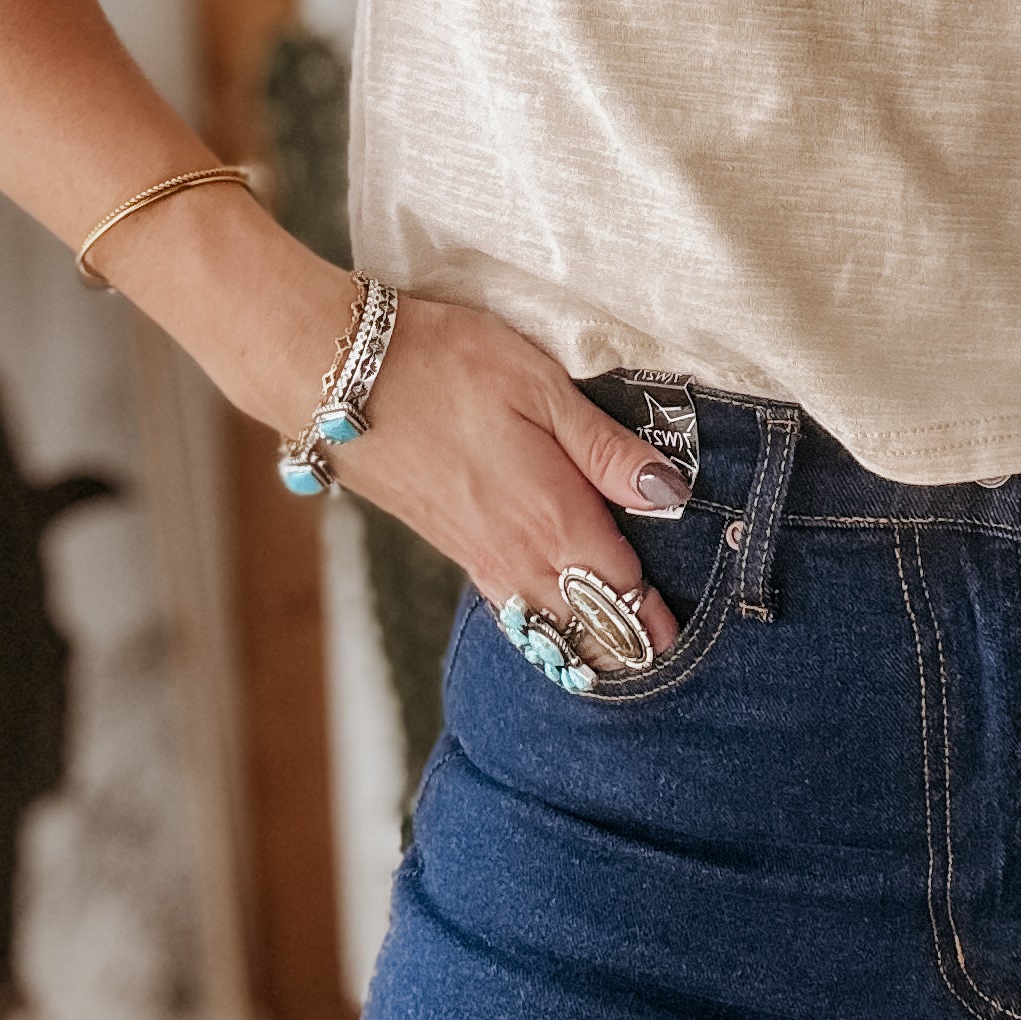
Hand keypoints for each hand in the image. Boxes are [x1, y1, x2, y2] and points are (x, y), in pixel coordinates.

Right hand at [332, 297, 685, 661]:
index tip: (678, 638)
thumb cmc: (446, 364)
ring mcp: (477, 555)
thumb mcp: (542, 387)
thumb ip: (606, 449)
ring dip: (579, 643)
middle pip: (582, 623)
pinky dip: (536, 625)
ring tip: (613, 654)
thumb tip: (669, 493)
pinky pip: (505, 606)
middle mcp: (516, 551)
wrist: (342, 376)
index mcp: (552, 516)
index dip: (653, 618)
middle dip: (622, 642)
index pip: (618, 591)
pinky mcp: (449, 545)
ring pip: (540, 624)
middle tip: (657, 654)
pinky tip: (544, 620)